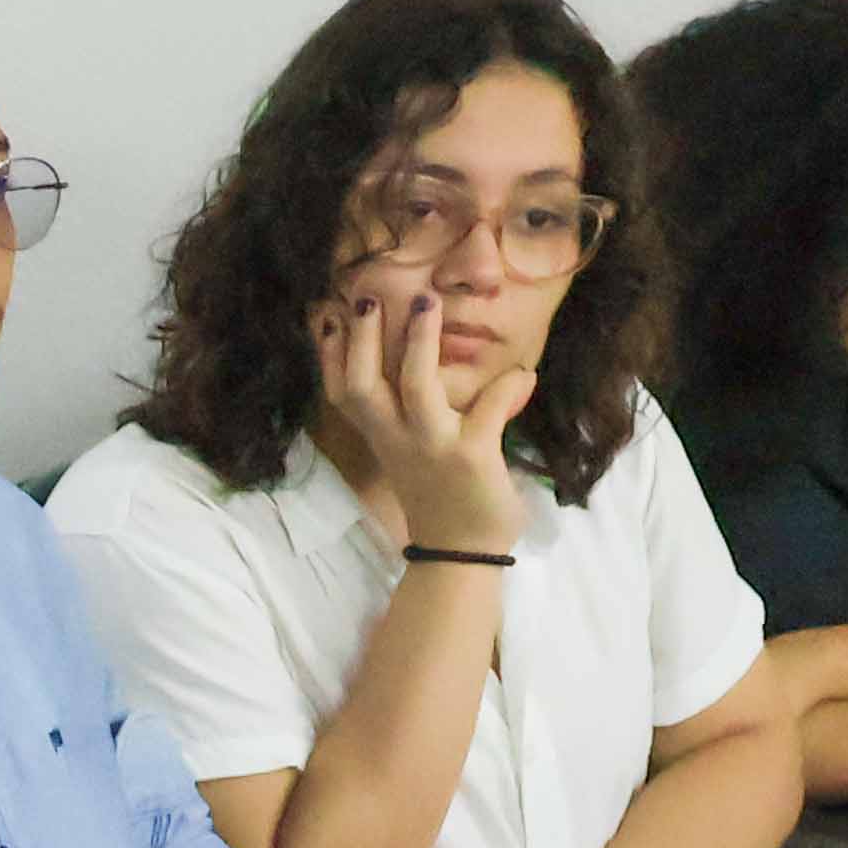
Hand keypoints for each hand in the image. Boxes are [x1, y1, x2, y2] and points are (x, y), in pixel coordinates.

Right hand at [309, 285, 534, 555]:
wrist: (461, 551)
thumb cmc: (440, 495)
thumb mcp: (414, 451)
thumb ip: (415, 411)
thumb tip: (424, 360)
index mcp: (381, 436)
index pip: (342, 392)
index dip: (329, 354)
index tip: (324, 313)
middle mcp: (397, 439)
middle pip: (362, 385)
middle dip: (360, 340)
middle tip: (366, 297)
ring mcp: (432, 446)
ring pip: (414, 388)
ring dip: (417, 344)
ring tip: (425, 304)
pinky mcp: (472, 456)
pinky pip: (489, 410)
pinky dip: (507, 387)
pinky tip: (522, 376)